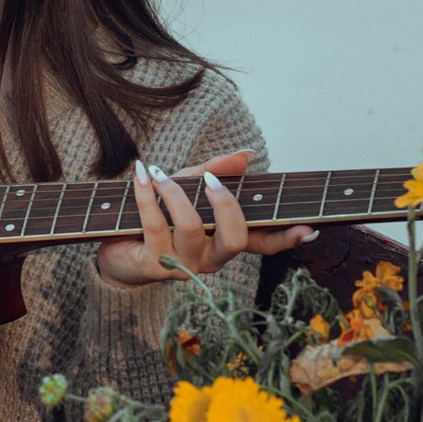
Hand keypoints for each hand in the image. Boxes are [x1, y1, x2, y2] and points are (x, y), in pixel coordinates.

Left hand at [94, 151, 312, 292]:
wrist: (114, 246)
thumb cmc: (157, 215)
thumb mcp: (187, 186)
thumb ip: (216, 171)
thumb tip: (247, 155)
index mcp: (225, 240)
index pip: (263, 242)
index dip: (286, 237)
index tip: (308, 228)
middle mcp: (211, 258)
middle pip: (236, 237)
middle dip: (225, 203)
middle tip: (209, 181)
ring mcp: (185, 266)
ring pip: (193, 227)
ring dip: (174, 193)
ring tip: (158, 172)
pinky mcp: (156, 266)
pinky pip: (156, 226)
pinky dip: (147, 196)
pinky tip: (142, 177)